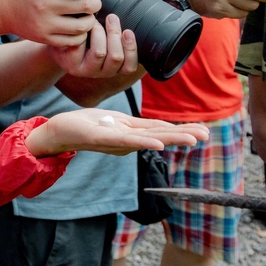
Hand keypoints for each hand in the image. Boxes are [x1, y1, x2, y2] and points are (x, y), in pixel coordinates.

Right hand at [0, 0, 103, 46]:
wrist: (1, 9)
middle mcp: (46, 6)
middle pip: (84, 7)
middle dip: (96, 3)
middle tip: (95, 0)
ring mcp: (45, 24)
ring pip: (81, 26)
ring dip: (91, 20)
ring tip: (88, 14)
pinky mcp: (44, 37)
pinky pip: (71, 40)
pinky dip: (81, 35)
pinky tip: (79, 27)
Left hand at [25, 108, 208, 156]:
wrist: (58, 131)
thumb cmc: (85, 125)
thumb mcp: (112, 121)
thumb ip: (131, 126)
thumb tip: (151, 129)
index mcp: (130, 133)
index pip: (160, 130)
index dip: (181, 131)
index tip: (202, 131)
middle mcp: (126, 139)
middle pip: (159, 135)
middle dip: (183, 135)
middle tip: (206, 136)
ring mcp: (115, 140)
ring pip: (147, 138)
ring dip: (171, 139)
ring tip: (191, 139)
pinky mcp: (102, 138)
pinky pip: (125, 140)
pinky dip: (143, 141)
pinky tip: (158, 143)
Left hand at [49, 14, 138, 78]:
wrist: (59, 41)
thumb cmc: (86, 36)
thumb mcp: (104, 36)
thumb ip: (117, 31)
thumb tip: (134, 12)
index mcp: (114, 67)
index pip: (130, 66)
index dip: (131, 48)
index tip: (128, 30)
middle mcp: (101, 72)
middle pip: (116, 57)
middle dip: (115, 34)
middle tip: (112, 17)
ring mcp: (85, 70)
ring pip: (99, 52)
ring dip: (99, 32)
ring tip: (93, 20)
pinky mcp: (71, 64)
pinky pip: (80, 47)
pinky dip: (83, 32)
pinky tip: (80, 24)